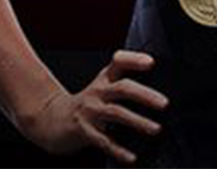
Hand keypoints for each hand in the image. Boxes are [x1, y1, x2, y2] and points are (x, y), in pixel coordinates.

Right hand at [18, 49, 169, 162]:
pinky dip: (118, 150)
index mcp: (104, 79)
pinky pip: (103, 140)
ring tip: (155, 129)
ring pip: (116, 113)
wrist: (53, 119)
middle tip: (164, 103)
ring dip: (138, 121)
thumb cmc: (87, 103)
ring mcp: (90, 111)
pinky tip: (131, 156)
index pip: (119, 62)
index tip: (151, 63)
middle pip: (123, 88)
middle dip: (145, 95)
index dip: (134, 59)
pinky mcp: (84, 131)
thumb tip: (155, 89)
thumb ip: (123, 82)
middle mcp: (98, 92)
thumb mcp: (102, 86)